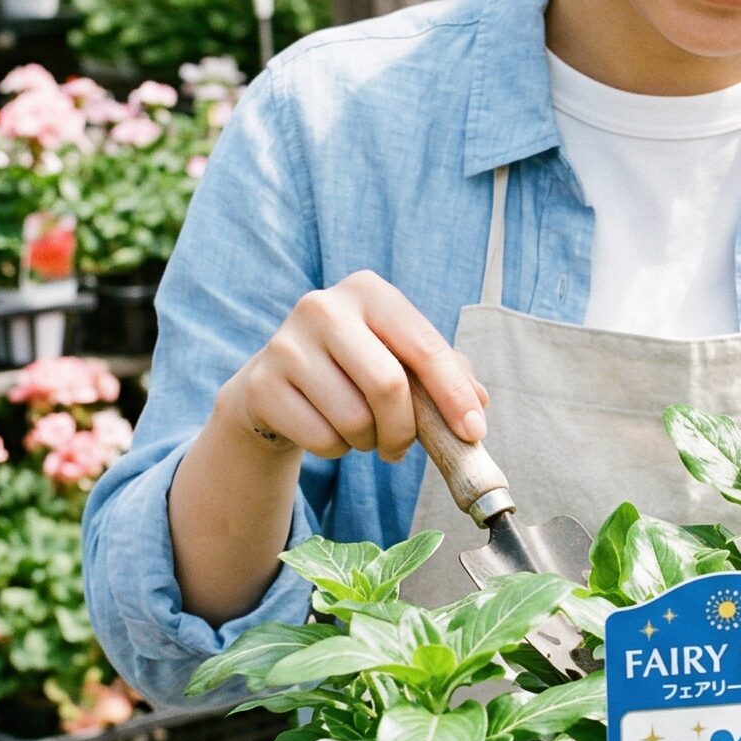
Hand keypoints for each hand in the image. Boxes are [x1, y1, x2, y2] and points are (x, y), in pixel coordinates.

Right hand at [216, 271, 486, 462]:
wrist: (274, 386)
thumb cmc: (353, 369)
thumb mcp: (399, 359)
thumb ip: (446, 374)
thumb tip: (479, 403)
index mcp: (368, 291)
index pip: (423, 347)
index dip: (453, 395)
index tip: (474, 432)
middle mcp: (323, 307)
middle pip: (388, 385)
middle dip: (405, 430)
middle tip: (401, 447)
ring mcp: (286, 344)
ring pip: (354, 419)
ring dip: (368, 442)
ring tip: (360, 432)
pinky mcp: (261, 384)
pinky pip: (321, 438)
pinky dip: (335, 449)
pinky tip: (327, 431)